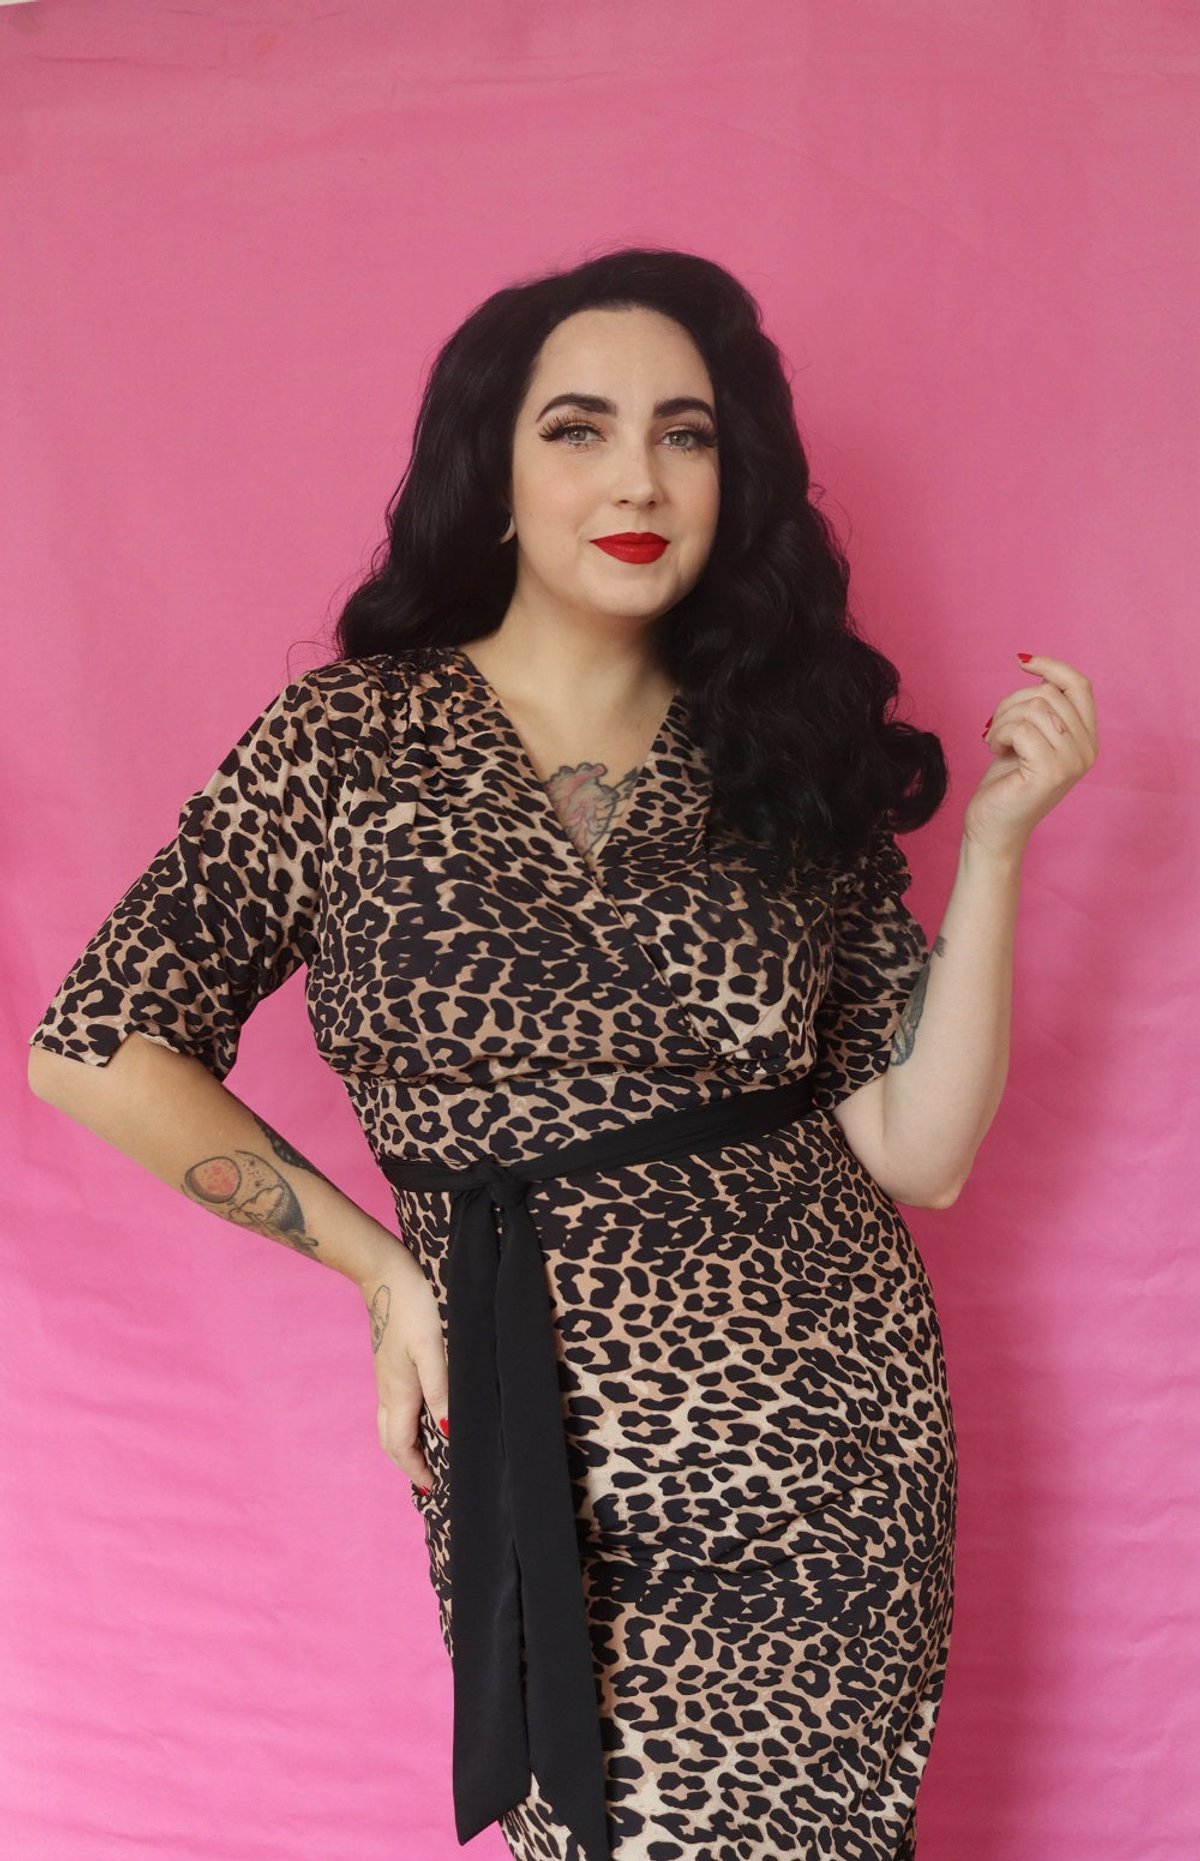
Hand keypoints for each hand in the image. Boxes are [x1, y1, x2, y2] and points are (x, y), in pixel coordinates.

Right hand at [360, 1244, 447, 1495]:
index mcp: (399, 1392)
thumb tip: (447, 1433)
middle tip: (429, 1479)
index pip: (401, 1446)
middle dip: (407, 1464)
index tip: (432, 1488)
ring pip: (391, 1423)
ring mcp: (385, 1376)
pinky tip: (423, 1414)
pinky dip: (406, 1423)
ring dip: (405, 1445)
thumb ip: (441, 1390)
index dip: (416, 1470)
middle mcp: (388, 1389)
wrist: (384, 1273)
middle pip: (390, 1440)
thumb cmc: (413, 1306)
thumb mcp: (432, 1348)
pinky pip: (394, 1406)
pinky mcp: (389, 1363)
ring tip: (428, 1454)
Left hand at [968, 652, 1098, 858]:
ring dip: (1002, 720)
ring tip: (995, 741)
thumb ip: (1042, 708)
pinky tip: (994, 750)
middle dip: (1011, 703)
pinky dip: (999, 733)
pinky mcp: (1052, 771)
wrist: (994, 828)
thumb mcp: (1028, 737)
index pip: (1080, 686)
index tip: (1022, 661)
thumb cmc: (1006, 783)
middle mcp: (1088, 750)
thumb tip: (1034, 665)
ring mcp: (1073, 761)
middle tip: (996, 729)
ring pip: (1034, 707)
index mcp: (1087, 739)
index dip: (1052, 666)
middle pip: (1048, 694)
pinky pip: (1021, 727)